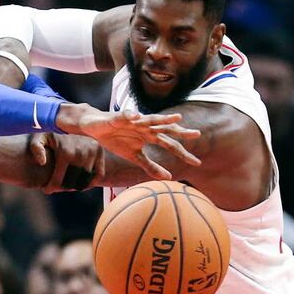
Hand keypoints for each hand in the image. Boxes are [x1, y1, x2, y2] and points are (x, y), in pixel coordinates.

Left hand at [29, 133, 104, 193]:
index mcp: (65, 152)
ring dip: (76, 186)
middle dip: (62, 188)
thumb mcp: (39, 135)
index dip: (51, 188)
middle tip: (55, 187)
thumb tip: (42, 162)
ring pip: (85, 181)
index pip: (58, 180)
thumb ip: (36, 148)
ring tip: (66, 185)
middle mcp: (81, 154)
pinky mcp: (100, 152)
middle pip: (72, 183)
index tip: (45, 190)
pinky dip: (91, 181)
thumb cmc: (51, 129)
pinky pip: (99, 174)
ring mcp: (92, 153)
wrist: (70, 117)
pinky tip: (80, 181)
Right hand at [67, 107, 200, 179]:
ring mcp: (134, 121)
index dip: (183, 153)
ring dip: (163, 118)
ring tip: (176, 117)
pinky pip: (125, 115)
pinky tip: (135, 116)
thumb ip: (151, 166)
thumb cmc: (116, 139)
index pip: (170, 145)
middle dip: (181, 131)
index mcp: (150, 136)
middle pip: (166, 129)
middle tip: (197, 134)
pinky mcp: (119, 117)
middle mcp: (145, 126)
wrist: (96, 127)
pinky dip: (130, 115)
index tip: (197, 163)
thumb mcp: (134, 156)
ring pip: (151, 119)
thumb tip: (170, 178)